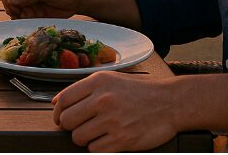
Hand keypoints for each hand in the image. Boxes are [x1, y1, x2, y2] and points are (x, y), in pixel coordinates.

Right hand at [0, 0, 81, 18]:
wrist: (79, 0)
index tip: (11, 4)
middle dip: (10, 5)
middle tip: (18, 14)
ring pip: (11, 5)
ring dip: (16, 12)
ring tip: (27, 16)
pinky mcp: (29, 6)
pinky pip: (18, 13)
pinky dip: (21, 17)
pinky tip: (30, 18)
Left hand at [53, 71, 176, 151]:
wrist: (170, 103)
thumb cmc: (140, 92)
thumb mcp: (111, 80)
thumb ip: (84, 88)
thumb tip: (56, 102)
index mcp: (98, 82)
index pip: (63, 99)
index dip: (58, 112)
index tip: (60, 118)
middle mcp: (103, 100)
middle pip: (66, 121)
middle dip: (70, 127)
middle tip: (80, 126)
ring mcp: (112, 120)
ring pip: (78, 137)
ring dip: (84, 138)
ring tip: (97, 132)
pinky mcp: (122, 139)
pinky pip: (95, 149)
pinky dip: (99, 147)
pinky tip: (109, 139)